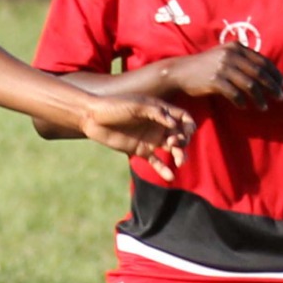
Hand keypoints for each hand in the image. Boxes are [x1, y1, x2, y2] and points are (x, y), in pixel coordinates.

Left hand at [77, 93, 193, 179]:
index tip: (186, 131)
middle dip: (183, 141)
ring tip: (180, 162)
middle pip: (180, 135)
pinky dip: (164, 169)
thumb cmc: (114, 106)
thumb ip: (156, 113)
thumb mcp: (136, 106)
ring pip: (172, 149)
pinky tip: (170, 177)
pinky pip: (156, 162)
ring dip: (180, 155)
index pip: (183, 119)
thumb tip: (174, 124)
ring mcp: (151, 139)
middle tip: (173, 144)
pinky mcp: (141, 151)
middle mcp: (158, 126)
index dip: (189, 125)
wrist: (93, 118)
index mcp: (160, 111)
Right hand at [157, 42, 282, 108]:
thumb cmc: (205, 66)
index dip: (275, 74)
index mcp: (236, 47)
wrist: (181, 72)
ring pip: (249, 85)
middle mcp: (231, 55)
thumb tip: (264, 72)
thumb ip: (242, 59)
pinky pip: (234, 93)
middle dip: (272, 87)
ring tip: (264, 107)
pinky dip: (242, 101)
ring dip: (259, 98)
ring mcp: (223, 67)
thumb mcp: (224, 55)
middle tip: (281, 98)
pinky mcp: (215, 80)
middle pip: (259, 73)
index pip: (262, 61)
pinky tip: (245, 107)